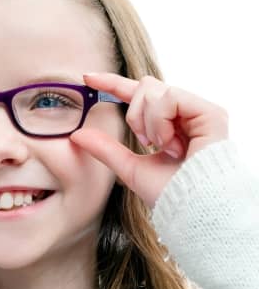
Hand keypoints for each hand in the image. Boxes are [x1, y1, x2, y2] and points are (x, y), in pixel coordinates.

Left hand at [70, 73, 228, 207]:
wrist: (193, 211)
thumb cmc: (169, 194)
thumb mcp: (129, 168)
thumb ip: (106, 149)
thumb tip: (76, 135)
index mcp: (168, 124)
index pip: (138, 94)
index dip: (113, 83)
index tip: (87, 78)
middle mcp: (185, 114)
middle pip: (145, 86)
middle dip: (134, 114)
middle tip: (146, 143)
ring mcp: (199, 112)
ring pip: (154, 90)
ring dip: (147, 122)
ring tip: (162, 147)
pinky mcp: (211, 113)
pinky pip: (171, 97)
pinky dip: (160, 120)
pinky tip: (171, 144)